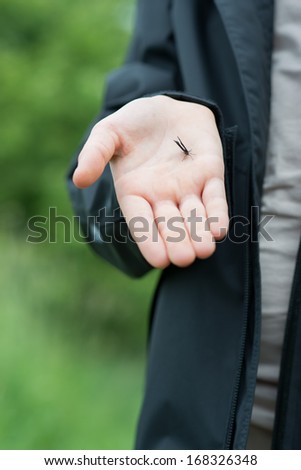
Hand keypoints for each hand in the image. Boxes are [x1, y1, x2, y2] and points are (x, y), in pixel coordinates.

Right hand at [73, 96, 228, 267]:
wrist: (168, 105)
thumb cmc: (134, 122)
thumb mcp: (109, 132)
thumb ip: (95, 153)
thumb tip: (79, 179)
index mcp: (134, 193)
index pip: (141, 222)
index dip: (149, 241)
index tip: (158, 260)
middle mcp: (161, 196)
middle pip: (169, 225)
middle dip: (177, 242)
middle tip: (184, 258)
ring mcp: (187, 188)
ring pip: (194, 216)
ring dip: (199, 233)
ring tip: (204, 250)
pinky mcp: (210, 175)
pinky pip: (214, 197)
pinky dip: (217, 212)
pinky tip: (220, 229)